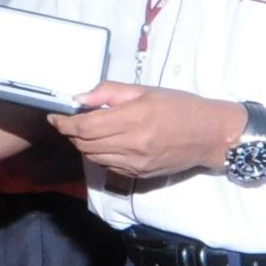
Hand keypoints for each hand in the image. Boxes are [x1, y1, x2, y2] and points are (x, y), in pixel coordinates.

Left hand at [48, 82, 243, 179]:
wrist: (209, 135)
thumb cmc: (180, 107)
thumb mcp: (145, 90)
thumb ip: (109, 92)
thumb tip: (79, 98)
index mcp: (134, 119)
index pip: (85, 126)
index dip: (65, 122)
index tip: (56, 116)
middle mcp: (133, 144)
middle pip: (85, 143)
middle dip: (69, 132)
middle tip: (66, 120)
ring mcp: (135, 163)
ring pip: (92, 157)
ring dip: (82, 144)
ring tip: (83, 130)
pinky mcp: (139, 174)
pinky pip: (107, 165)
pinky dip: (98, 154)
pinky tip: (103, 142)